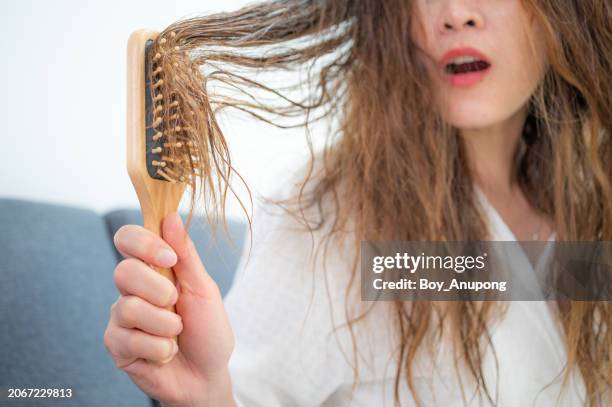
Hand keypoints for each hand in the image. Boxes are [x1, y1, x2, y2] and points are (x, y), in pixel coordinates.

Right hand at [104, 213, 235, 406]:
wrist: (208, 374)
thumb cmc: (208, 329)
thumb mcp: (204, 289)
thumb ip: (186, 256)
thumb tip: (170, 216)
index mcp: (152, 269)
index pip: (127, 239)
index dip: (142, 243)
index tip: (168, 258)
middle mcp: (131, 289)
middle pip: (123, 271)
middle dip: (158, 290)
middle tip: (176, 304)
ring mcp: (121, 317)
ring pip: (128, 308)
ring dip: (165, 325)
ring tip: (177, 334)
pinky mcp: (116, 345)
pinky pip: (130, 339)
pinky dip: (160, 348)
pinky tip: (166, 353)